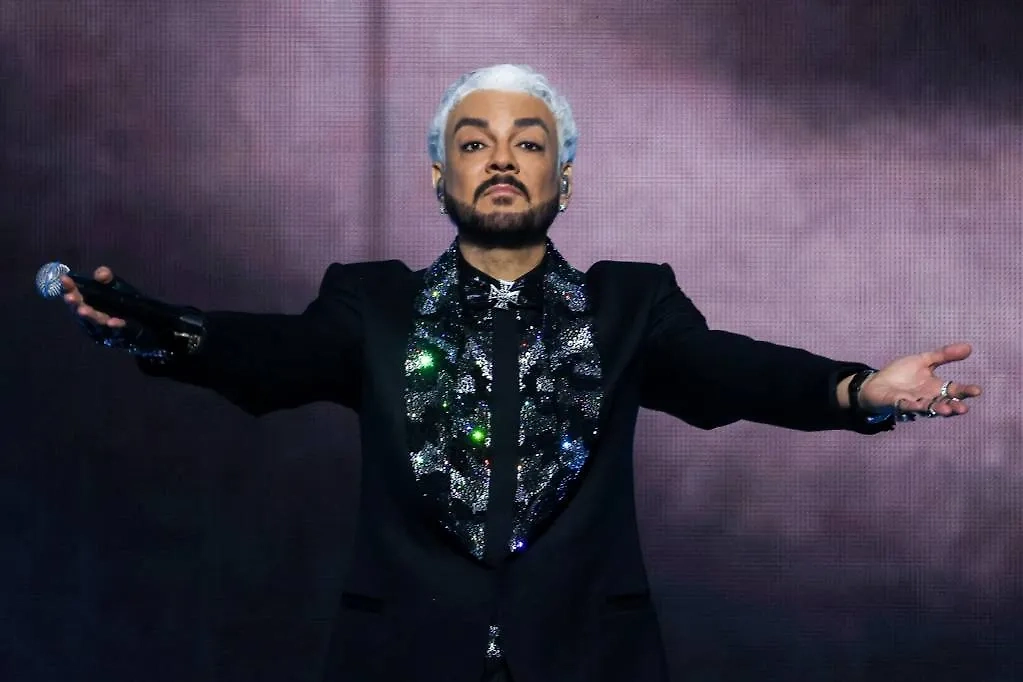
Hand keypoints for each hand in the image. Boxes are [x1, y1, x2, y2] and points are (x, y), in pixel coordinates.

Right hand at [61, 267, 126, 328]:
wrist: (133, 314)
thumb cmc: (113, 296)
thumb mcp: (110, 282)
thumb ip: (105, 276)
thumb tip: (101, 274)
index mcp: (84, 298)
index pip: (72, 292)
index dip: (67, 286)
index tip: (64, 278)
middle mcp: (89, 310)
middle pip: (80, 307)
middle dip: (74, 302)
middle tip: (69, 298)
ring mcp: (101, 321)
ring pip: (94, 318)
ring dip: (88, 315)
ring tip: (83, 311)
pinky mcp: (115, 329)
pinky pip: (115, 327)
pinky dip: (113, 324)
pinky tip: (112, 322)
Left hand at [858, 343, 981, 417]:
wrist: (876, 382)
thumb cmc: (901, 374)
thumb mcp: (923, 361)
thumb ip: (944, 355)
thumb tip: (969, 347)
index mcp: (936, 387)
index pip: (955, 390)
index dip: (965, 391)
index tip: (977, 391)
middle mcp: (928, 398)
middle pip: (944, 403)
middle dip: (954, 406)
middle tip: (964, 408)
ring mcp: (913, 403)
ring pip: (928, 408)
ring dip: (937, 409)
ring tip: (946, 409)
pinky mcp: (897, 405)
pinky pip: (905, 406)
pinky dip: (911, 406)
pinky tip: (917, 405)